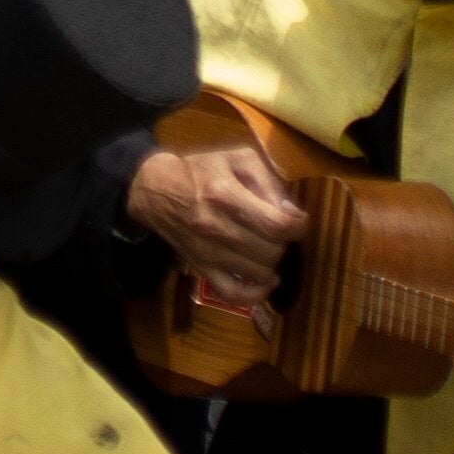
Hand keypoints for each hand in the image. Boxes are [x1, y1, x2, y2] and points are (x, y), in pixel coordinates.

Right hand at [126, 132, 307, 288]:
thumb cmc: (201, 171)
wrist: (155, 191)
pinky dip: (256, 294)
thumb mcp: (237, 159)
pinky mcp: (201, 269)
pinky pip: (234, 294)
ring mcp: (207, 253)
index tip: (297, 220)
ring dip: (272, 262)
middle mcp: (216, 227)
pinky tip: (265, 281)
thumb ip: (268, 180)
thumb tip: (291, 212)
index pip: (277, 224)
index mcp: (225, 195)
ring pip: (260, 273)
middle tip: (276, 230)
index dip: (298, 226)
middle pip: (271, 251)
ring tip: (266, 247)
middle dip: (283, 241)